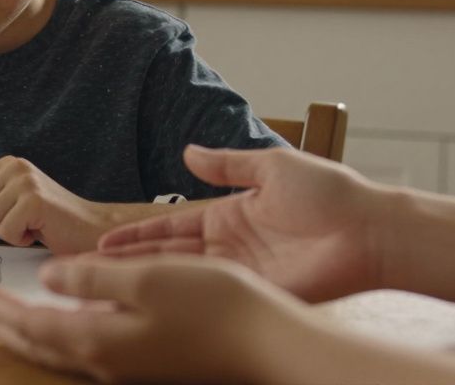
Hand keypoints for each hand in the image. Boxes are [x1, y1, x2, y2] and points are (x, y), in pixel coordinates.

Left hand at [0, 156, 105, 253]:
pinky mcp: (35, 200)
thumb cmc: (50, 222)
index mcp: (7, 163)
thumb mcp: (7, 208)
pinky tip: (41, 230)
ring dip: (9, 233)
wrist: (91, 229)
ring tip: (34, 225)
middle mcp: (15, 165)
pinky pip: (6, 231)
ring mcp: (25, 180)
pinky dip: (22, 240)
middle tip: (26, 222)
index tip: (13, 213)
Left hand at [0, 255, 310, 384]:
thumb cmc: (214, 305)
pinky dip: (63, 335)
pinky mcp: (149, 363)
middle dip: (5, 326)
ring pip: (62, 351)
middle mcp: (107, 363)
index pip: (32, 326)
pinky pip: (88, 351)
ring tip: (8, 318)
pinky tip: (70, 322)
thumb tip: (47, 279)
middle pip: (40, 346)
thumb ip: (89, 278)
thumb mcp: (145, 278)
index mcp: (98, 341)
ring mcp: (129, 367)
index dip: (1, 308)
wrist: (271, 344)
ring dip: (30, 333)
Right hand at [99, 145, 384, 301]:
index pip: (171, 226)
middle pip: (167, 256)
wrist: (370, 230)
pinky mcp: (256, 292)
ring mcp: (241, 272)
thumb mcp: (272, 167)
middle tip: (84, 272)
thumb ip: (227, 163)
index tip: (101, 242)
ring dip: (144, 282)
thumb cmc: (330, 193)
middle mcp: (229, 246)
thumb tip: (188, 151)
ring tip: (102, 291)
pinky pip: (209, 294)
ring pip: (181, 278)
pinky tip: (147, 304)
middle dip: (128, 264)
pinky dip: (178, 299)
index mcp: (231, 214)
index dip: (136, 235)